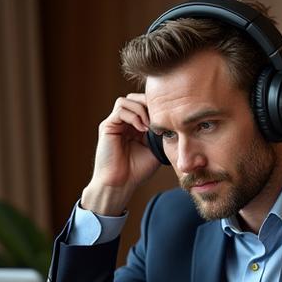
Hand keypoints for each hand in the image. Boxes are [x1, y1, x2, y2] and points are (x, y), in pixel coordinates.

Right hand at [81, 93, 160, 215]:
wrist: (120, 184)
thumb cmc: (137, 171)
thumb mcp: (156, 149)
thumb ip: (161, 133)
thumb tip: (174, 120)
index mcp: (134, 126)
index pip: (144, 104)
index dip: (156, 107)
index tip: (167, 119)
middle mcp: (123, 122)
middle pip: (135, 97)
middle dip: (149, 104)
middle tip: (159, 119)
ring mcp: (114, 123)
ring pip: (127, 100)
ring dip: (141, 109)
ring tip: (149, 126)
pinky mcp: (107, 126)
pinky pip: (120, 110)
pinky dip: (134, 116)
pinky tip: (142, 129)